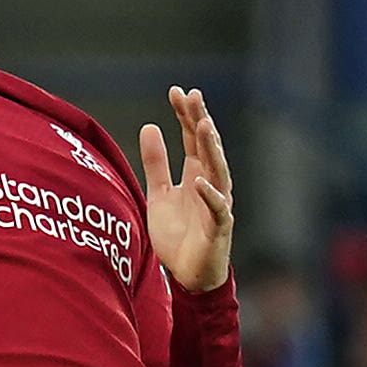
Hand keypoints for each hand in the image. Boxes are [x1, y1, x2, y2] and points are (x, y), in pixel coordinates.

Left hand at [138, 86, 233, 292]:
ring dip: (212, 149)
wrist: (187, 276)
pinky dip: (209, 195)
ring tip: (203, 126)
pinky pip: (217, 210)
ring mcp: (216, 205)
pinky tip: (200, 181)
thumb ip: (155, 163)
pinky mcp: (218, 229)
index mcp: (196, 175)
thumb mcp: (158, 194)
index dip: (186, 115)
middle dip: (200, 121)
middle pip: (207, 147)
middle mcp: (210, 185)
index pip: (193, 138)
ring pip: (218, 171)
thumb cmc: (178, 235)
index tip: (177, 91)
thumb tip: (148, 127)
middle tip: (193, 95)